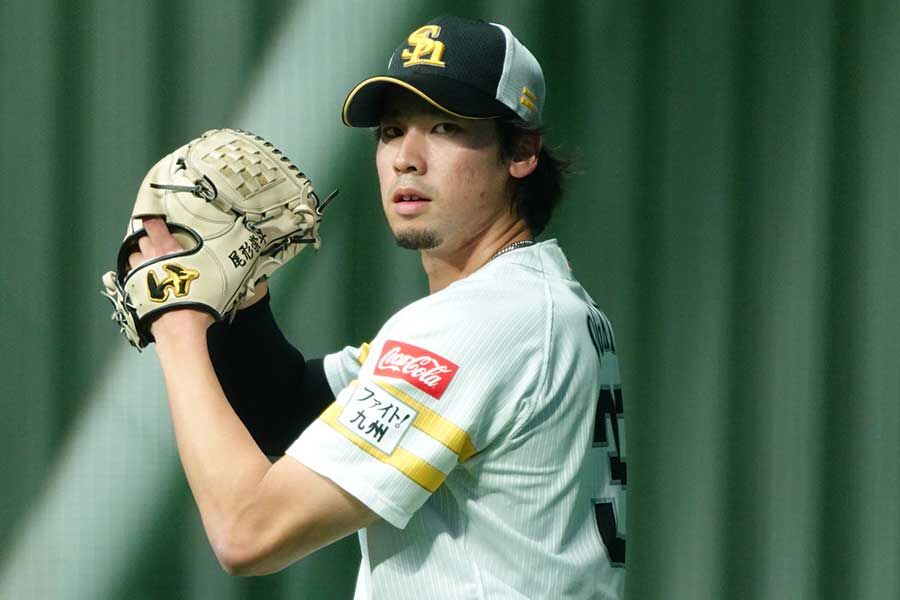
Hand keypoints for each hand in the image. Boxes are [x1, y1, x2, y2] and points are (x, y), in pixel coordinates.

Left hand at [129, 217, 213, 336]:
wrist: (179, 328)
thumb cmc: (197, 301)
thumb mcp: (213, 276)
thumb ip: (208, 261)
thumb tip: (217, 255)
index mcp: (167, 248)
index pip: (153, 225)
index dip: (154, 222)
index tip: (157, 222)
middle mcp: (149, 257)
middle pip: (142, 240)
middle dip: (149, 242)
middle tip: (161, 249)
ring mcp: (138, 274)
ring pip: (133, 257)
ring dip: (140, 258)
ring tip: (152, 265)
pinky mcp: (132, 290)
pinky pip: (130, 276)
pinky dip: (135, 275)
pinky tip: (146, 281)